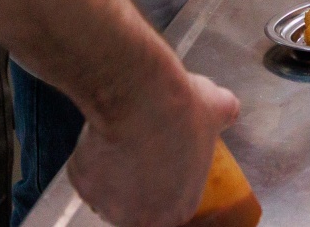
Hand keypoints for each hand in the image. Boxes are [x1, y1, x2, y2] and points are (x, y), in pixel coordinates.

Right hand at [68, 70, 239, 226]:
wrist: (139, 96)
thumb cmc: (181, 108)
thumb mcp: (217, 109)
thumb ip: (224, 115)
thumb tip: (227, 107)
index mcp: (179, 209)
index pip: (170, 207)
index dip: (165, 184)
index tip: (162, 164)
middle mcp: (142, 218)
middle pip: (136, 208)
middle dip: (135, 185)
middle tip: (139, 152)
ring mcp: (109, 205)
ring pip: (107, 193)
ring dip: (112, 174)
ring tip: (122, 140)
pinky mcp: (83, 186)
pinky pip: (84, 175)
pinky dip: (89, 158)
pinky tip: (103, 135)